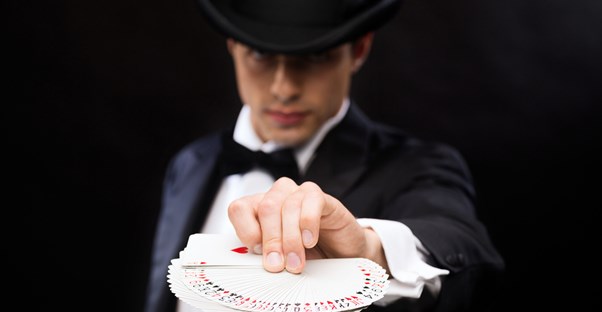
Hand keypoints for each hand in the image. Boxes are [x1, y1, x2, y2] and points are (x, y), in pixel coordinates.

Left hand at [228, 177, 387, 273]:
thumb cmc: (311, 255)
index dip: (246, 231)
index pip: (239, 208)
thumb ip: (268, 255)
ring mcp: (299, 194)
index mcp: (259, 210)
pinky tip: (310, 241)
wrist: (343, 255)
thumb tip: (259, 262)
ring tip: (297, 262)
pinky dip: (308, 223)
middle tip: (278, 265)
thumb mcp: (283, 258)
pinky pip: (310, 200)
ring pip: (286, 205)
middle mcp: (277, 197)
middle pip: (264, 208)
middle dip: (271, 240)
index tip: (256, 252)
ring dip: (290, 238)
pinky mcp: (320, 197)